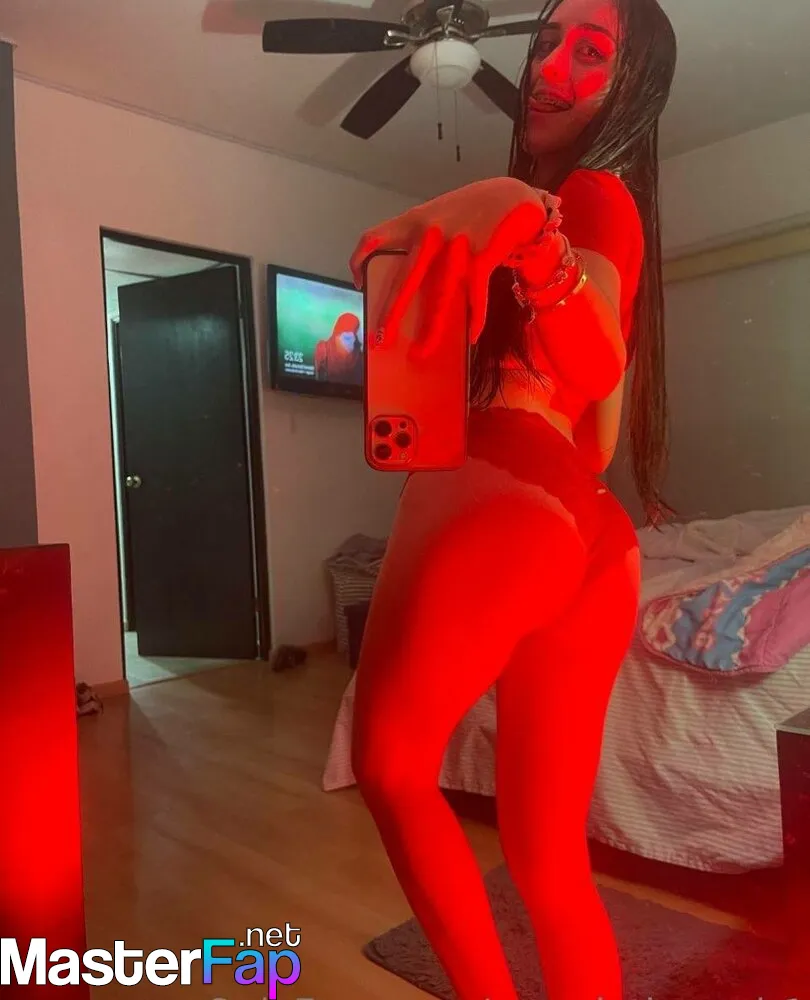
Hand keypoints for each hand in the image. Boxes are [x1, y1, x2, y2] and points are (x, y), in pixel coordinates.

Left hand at [350, 177, 548, 355]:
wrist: (511, 195)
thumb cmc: (470, 210)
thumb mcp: (438, 215)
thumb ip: (420, 240)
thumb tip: (409, 287)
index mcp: (413, 222)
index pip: (374, 238)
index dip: (359, 261)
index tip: (358, 281)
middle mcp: (429, 233)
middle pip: (403, 282)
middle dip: (390, 315)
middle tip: (380, 340)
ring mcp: (455, 247)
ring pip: (439, 299)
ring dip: (431, 331)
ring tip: (421, 353)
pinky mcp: (480, 258)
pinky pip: (474, 298)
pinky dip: (475, 320)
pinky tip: (471, 336)